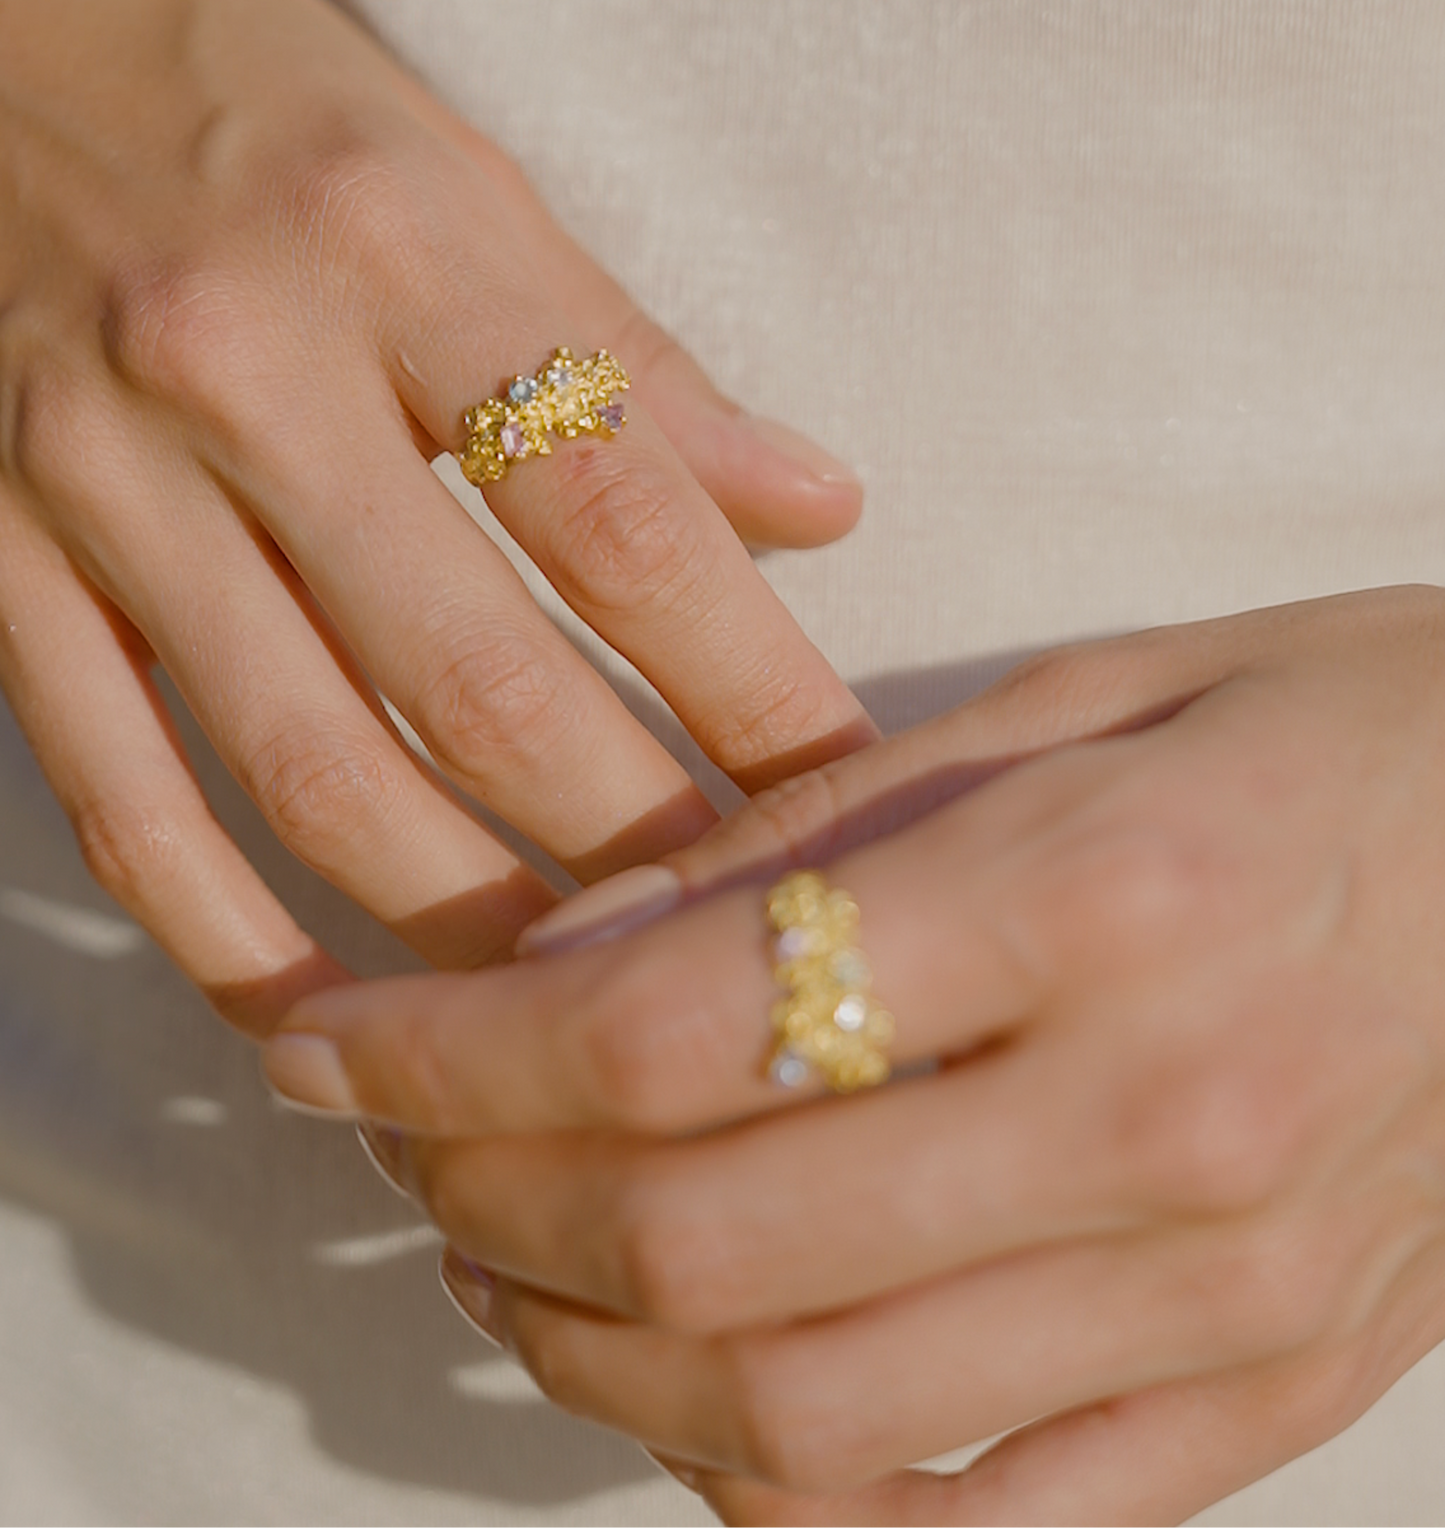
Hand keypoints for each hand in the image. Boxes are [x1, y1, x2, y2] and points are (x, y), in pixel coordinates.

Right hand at [0, 0, 869, 1033]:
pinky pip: (114, 786)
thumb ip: (631, 355)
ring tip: (575, 1007)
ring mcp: (94, 473)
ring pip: (303, 765)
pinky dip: (222, 925)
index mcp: (397, 243)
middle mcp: (241, 366)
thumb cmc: (248, 91)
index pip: (619, 512)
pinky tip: (325, 1017)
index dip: (750, 681)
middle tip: (738, 944)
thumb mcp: (455, 164)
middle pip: (474, 677)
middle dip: (627, 841)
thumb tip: (819, 506)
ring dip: (454, 919)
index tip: (844, 798)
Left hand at [266, 586, 1444, 1525]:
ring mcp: (1229, 1298)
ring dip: (597, 1369)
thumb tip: (577, 944)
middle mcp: (1159, 1121)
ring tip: (515, 1270)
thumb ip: (827, 819)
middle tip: (405, 1150)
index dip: (452, 1052)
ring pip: (813, 1425)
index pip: (679, 1025)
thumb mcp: (1091, 691)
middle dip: (486, 1207)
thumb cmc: (1335, 722)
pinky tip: (712, 1416)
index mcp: (1097, 898)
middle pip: (708, 1246)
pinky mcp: (1280, 1398)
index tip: (327, 1043)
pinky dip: (802, 1509)